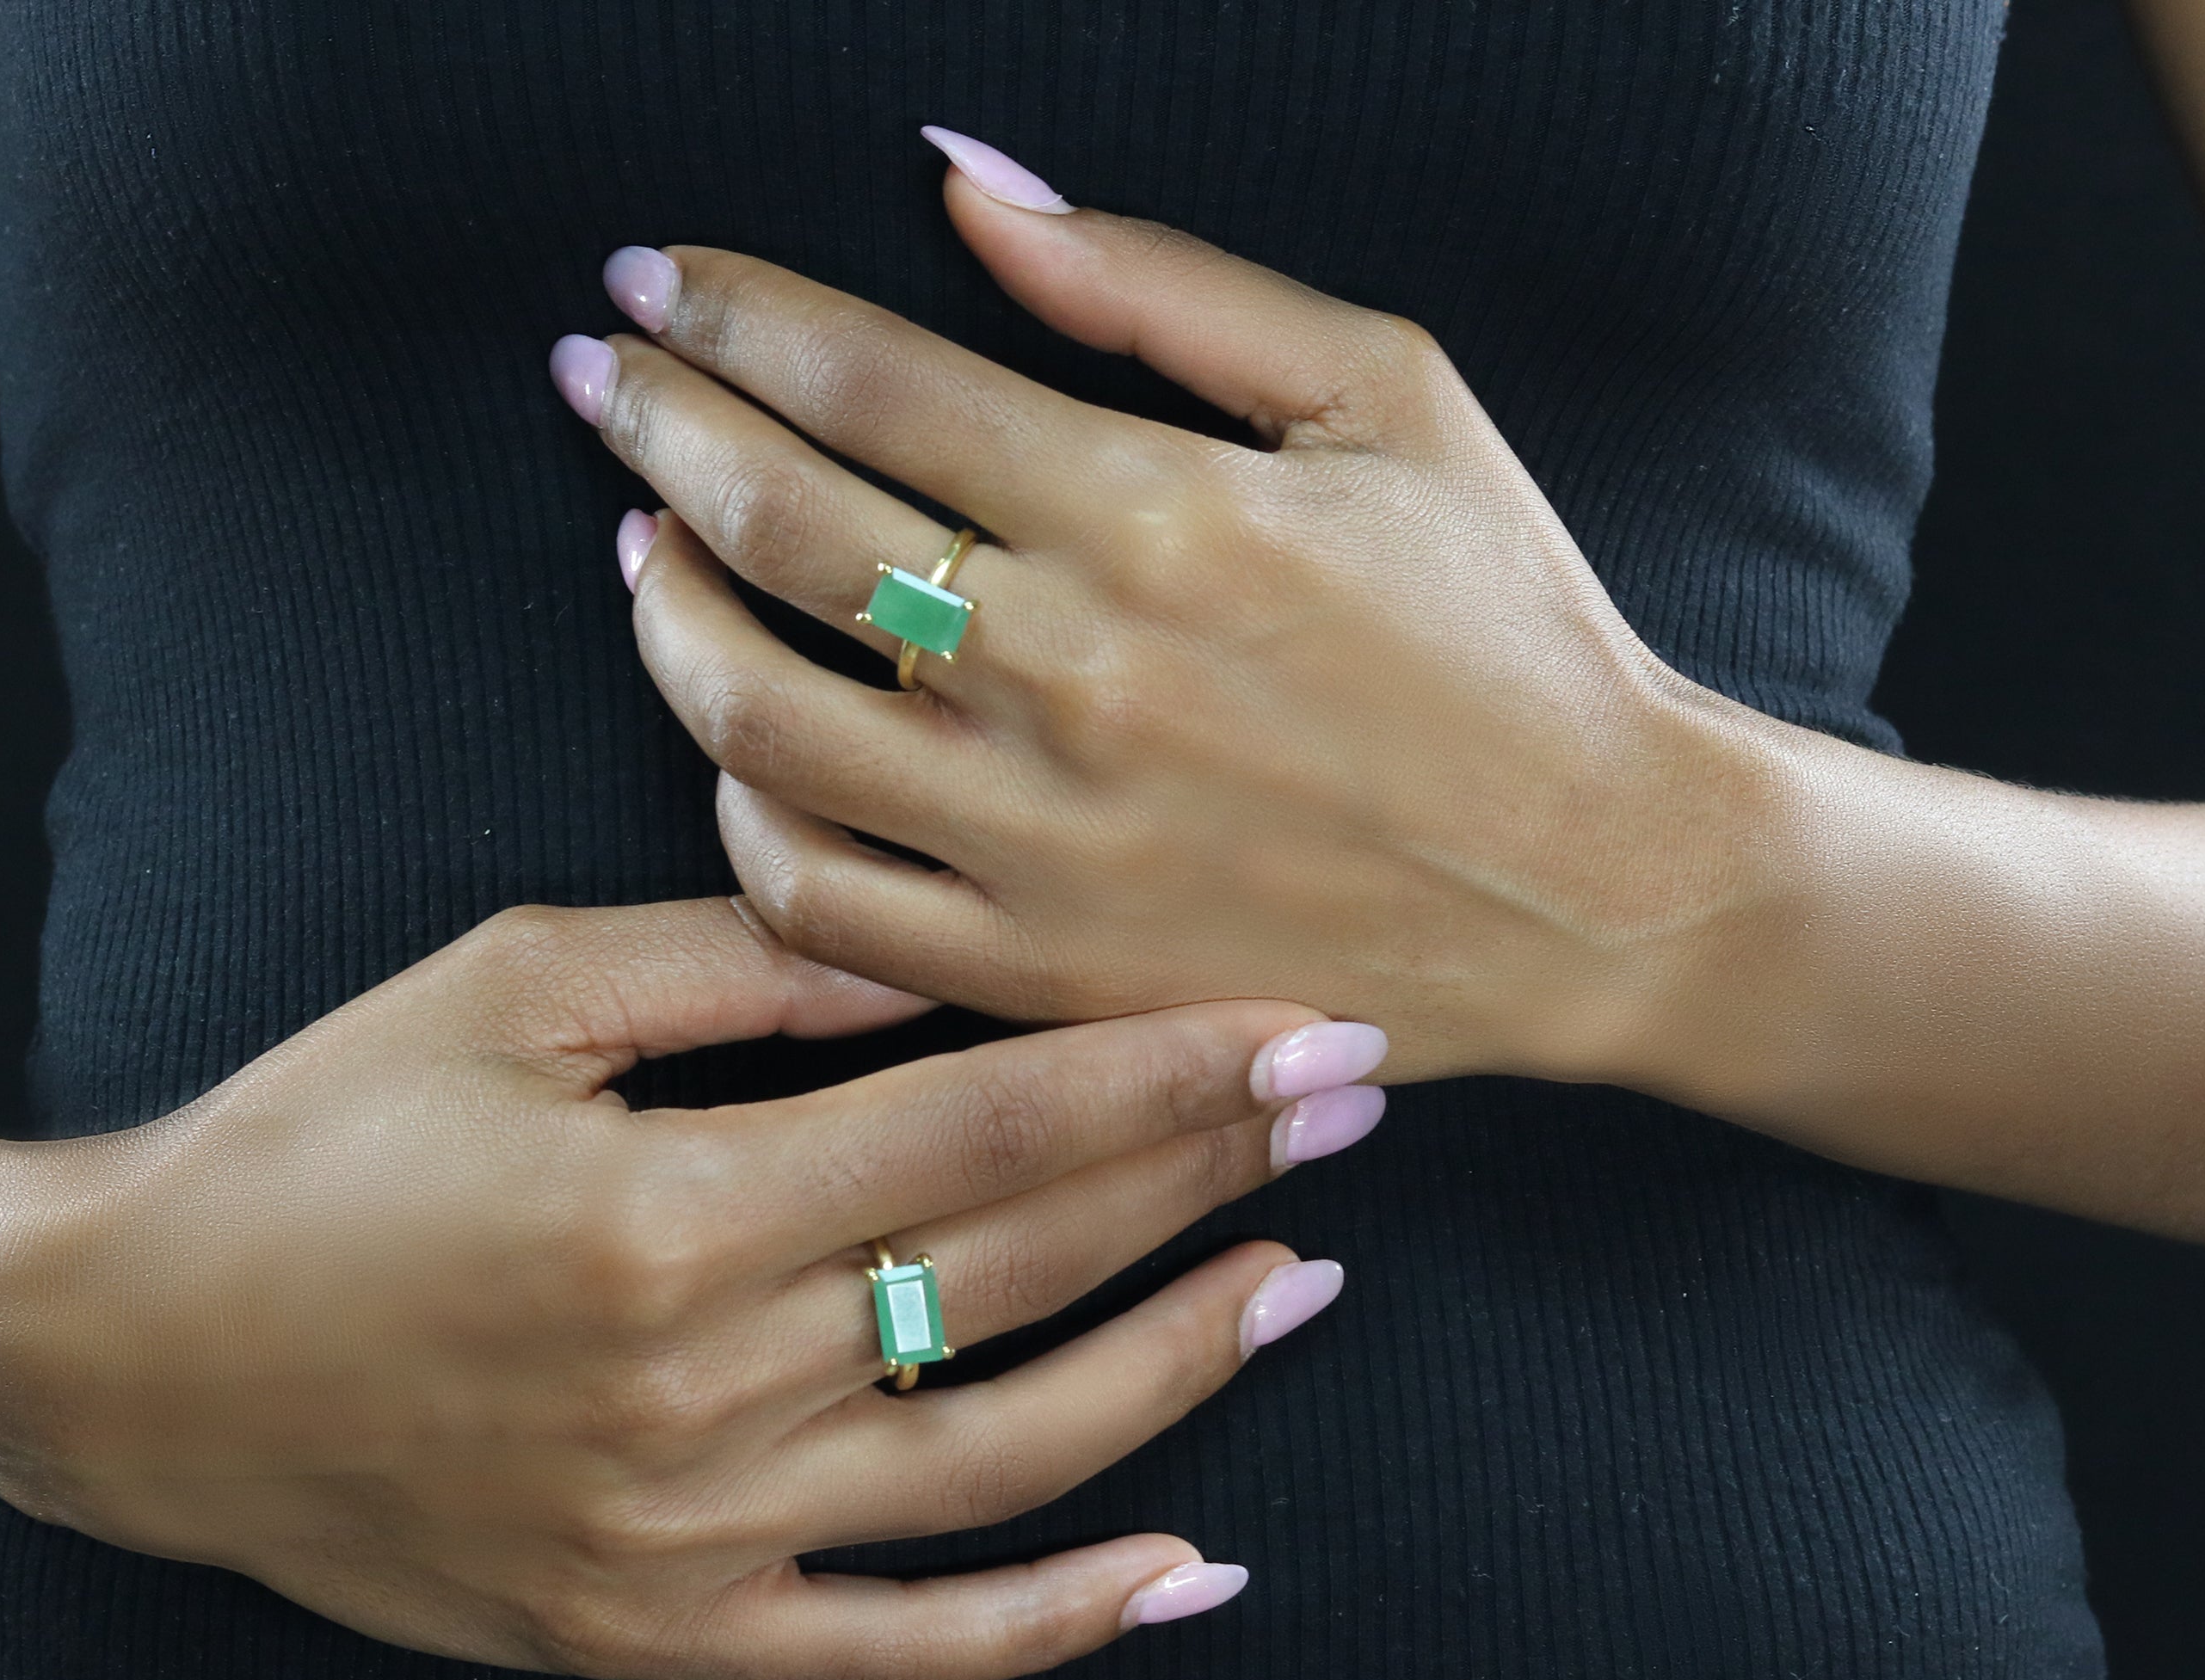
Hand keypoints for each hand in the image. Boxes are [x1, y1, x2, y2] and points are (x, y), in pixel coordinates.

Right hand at [0, 899, 1378, 1679]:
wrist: (129, 1356)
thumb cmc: (313, 1136)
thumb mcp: (503, 989)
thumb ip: (736, 961)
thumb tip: (929, 935)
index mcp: (674, 1212)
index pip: (994, 1126)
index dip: (1172, 1070)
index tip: (1313, 1022)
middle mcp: (705, 1390)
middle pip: (1022, 1270)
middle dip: (1209, 1174)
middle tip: (1354, 1099)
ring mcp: (692, 1538)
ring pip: (1003, 1464)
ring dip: (1176, 1371)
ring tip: (1304, 1281)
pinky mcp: (656, 1634)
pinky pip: (892, 1655)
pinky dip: (1047, 1627)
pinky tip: (1184, 1574)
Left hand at [552, 131, 1784, 1085]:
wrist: (1607, 884)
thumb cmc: (1508, 626)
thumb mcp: (1385, 393)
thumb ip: (1160, 287)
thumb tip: (964, 183)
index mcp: (1159, 509)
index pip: (867, 379)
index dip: (731, 311)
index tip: (655, 276)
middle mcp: (1078, 674)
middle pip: (780, 525)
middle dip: (654, 422)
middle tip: (597, 370)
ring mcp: (1049, 839)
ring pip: (758, 720)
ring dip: (660, 616)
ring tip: (635, 547)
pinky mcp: (1047, 971)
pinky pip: (822, 903)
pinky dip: (741, 817)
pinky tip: (732, 749)